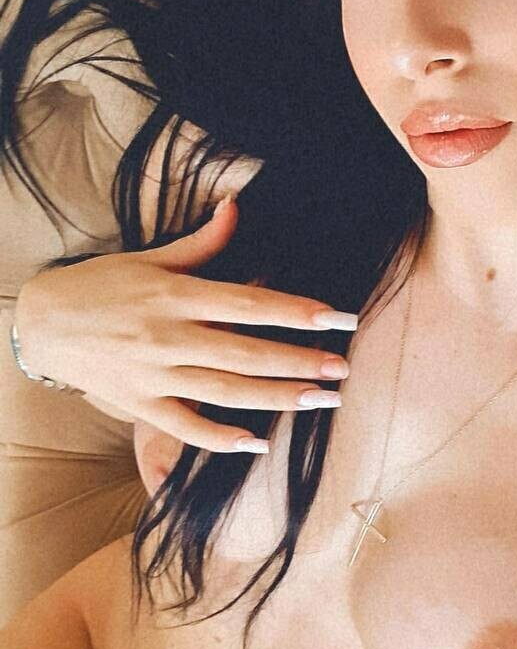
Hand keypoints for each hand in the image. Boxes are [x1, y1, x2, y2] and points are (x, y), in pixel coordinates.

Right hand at [14, 199, 357, 451]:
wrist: (40, 324)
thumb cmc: (99, 285)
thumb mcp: (148, 256)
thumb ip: (201, 242)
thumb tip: (236, 206)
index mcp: (174, 294)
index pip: (247, 304)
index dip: (295, 311)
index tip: (336, 318)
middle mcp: (168, 337)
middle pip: (245, 353)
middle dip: (299, 361)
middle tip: (343, 367)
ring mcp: (154, 375)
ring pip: (226, 391)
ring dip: (278, 398)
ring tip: (321, 399)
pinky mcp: (140, 405)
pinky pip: (186, 427)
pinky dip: (222, 438)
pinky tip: (259, 442)